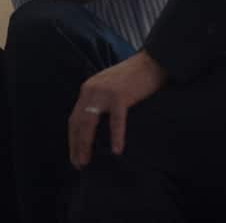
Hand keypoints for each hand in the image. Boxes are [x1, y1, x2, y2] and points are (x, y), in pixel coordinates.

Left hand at [68, 50, 167, 168]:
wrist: (152, 61)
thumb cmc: (134, 78)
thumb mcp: (109, 88)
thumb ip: (100, 103)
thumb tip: (97, 130)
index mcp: (88, 89)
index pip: (74, 118)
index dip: (73, 139)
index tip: (74, 156)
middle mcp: (91, 89)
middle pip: (77, 122)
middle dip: (76, 145)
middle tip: (78, 164)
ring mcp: (105, 92)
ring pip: (89, 122)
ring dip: (86, 143)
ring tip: (87, 161)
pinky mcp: (120, 95)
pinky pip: (116, 120)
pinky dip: (116, 136)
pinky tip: (117, 150)